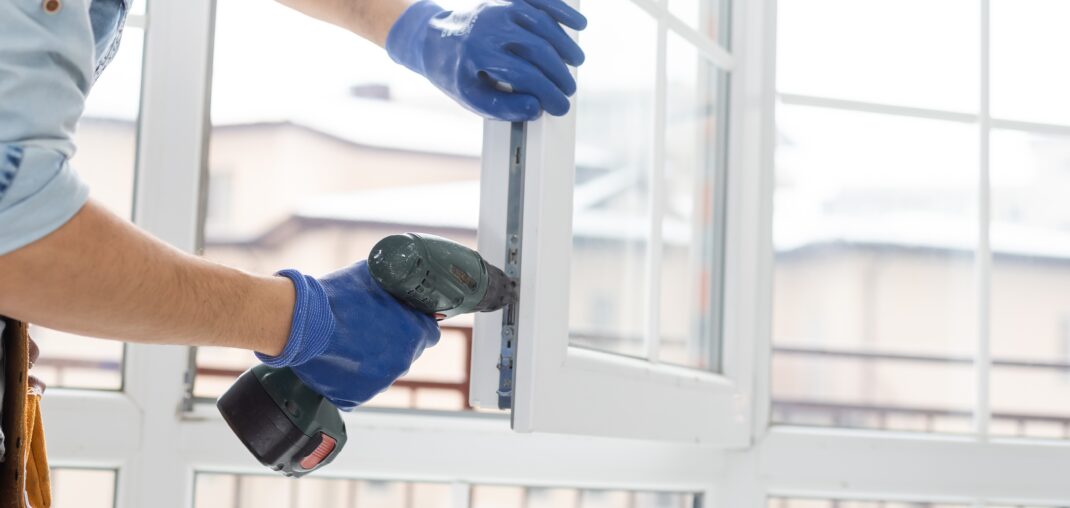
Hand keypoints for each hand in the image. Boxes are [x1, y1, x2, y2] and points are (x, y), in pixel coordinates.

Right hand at [256, 261, 440, 409]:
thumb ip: (394, 284)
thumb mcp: (374, 276)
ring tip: (348, 343)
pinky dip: (350, 377)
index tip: (403, 322)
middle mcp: (403, 362)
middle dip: (393, 343)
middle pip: (407, 353)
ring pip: (382, 371)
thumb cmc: (337, 297)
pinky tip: (337, 359)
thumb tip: (400, 280)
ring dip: (372, 361)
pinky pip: (359, 387)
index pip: (430, 334)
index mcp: (414, 333)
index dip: (416, 325)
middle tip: (368, 329)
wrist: (301, 322)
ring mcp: (379, 383)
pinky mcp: (355, 397)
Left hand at [386, 0, 587, 121]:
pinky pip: (540, 1)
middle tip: (568, 89)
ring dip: (565, 45)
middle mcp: (490, 26)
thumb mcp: (471, 96)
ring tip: (576, 62)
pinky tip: (578, 24)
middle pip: (538, 49)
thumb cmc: (454, 71)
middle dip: (559, 73)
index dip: (549, 94)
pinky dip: (562, 10)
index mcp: (478, 52)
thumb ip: (504, 107)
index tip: (560, 106)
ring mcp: (500, 8)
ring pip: (543, 24)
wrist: (433, 38)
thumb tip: (536, 108)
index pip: (525, 75)